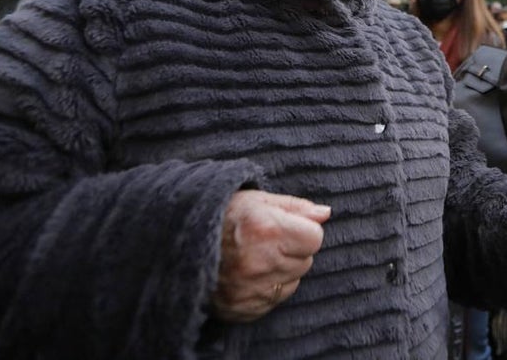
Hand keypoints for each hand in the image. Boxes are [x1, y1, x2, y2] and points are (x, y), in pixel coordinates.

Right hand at [212, 190, 330, 321]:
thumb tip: (325, 214)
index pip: (315, 238)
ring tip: (255, 256)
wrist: (180, 244)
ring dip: (282, 269)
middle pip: (306, 261)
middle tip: (265, 241)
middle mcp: (260, 262)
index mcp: (267, 229)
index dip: (303, 230)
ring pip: (293, 280)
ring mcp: (251, 289)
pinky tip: (248, 273)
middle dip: (293, 250)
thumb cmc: (222, 216)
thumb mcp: (257, 199)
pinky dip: (267, 287)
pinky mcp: (244, 308)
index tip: (285, 226)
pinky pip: (275, 299)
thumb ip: (295, 207)